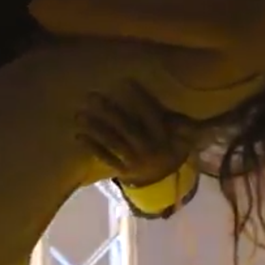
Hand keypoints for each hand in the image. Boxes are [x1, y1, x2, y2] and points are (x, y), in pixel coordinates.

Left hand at [74, 87, 200, 185]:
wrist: (164, 182)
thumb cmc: (170, 149)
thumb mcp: (182, 137)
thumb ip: (181, 122)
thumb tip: (185, 107)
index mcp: (163, 138)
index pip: (152, 115)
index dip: (140, 98)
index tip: (126, 81)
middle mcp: (148, 150)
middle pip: (128, 128)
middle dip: (109, 112)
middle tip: (92, 96)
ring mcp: (135, 161)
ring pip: (114, 143)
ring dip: (96, 128)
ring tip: (80, 115)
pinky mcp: (123, 170)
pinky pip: (106, 158)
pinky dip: (92, 148)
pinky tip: (79, 136)